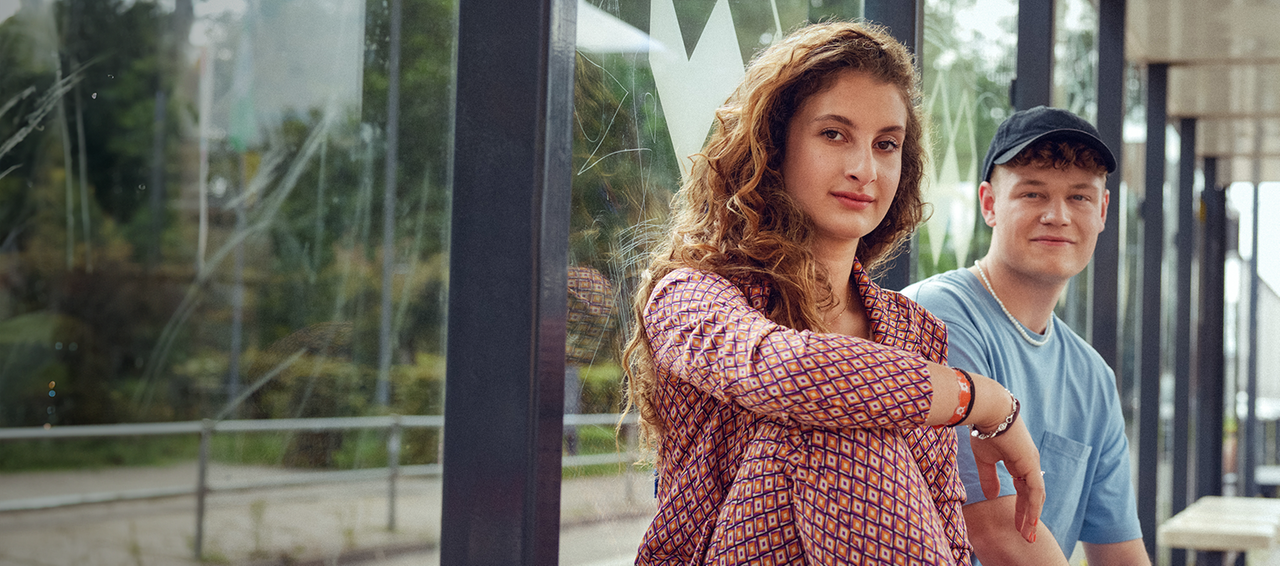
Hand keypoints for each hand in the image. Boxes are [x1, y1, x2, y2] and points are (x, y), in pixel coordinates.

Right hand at [969, 418, 1043, 543]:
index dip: (1021, 509)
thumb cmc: (985, 430)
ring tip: (1027, 535)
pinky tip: (1028, 521)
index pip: (1023, 490)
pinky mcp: (1030, 464)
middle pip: (1032, 497)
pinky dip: (1032, 508)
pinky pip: (1034, 491)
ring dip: (1031, 517)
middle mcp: (1029, 464)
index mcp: (1020, 463)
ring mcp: (1031, 464)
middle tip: (1026, 536)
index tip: (1017, 526)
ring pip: (1035, 497)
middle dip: (1028, 517)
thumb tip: (992, 496)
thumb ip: (989, 478)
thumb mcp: (985, 459)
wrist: (989, 411)